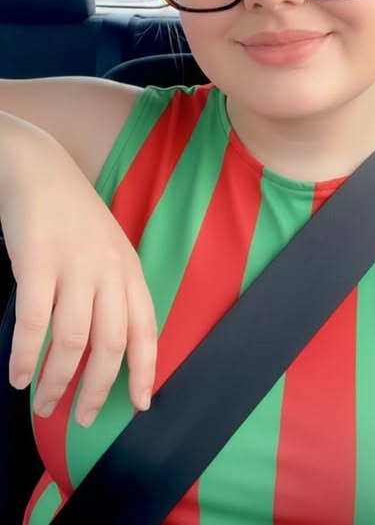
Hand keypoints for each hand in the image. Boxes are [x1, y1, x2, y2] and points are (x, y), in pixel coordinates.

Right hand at [1, 138, 156, 426]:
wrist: (38, 167)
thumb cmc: (71, 211)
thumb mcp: (107, 246)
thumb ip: (114, 287)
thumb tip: (110, 343)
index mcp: (128, 268)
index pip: (146, 329)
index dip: (146, 371)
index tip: (141, 404)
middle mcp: (108, 269)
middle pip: (112, 345)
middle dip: (98, 390)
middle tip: (83, 419)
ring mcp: (73, 265)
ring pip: (73, 342)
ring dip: (57, 381)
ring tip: (42, 404)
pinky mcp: (37, 262)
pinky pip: (33, 323)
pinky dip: (25, 356)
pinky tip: (17, 376)